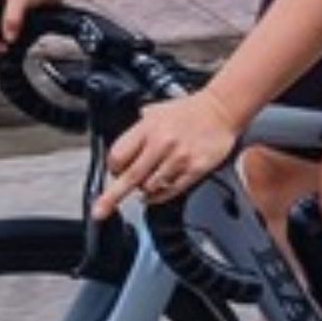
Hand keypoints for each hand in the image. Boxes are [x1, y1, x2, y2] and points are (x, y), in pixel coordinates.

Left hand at [94, 90, 244, 218]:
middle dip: (112, 197)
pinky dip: (160, 196)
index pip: (118, 156)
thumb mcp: (156, 110)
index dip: (113, 168)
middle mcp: (161, 143)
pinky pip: (171, 191)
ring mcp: (178, 158)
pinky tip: (159, 190)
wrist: (220, 109)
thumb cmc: (189, 111)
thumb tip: (122, 149)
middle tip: (100, 210)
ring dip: (145, 189)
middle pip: (130, 177)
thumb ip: (138, 129)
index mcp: (148, 128)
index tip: (115, 172)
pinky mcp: (195, 169)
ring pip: (150, 187)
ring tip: (150, 179)